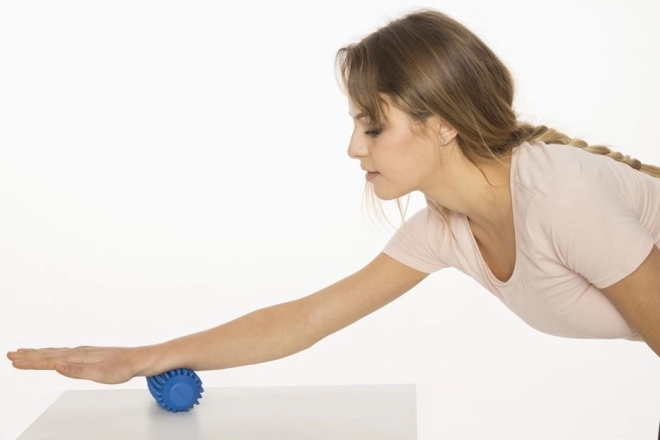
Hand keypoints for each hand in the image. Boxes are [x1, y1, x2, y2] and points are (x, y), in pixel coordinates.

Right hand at [6, 346, 146, 383]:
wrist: (136, 360)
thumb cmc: (121, 368)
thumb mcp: (99, 374)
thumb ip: (76, 370)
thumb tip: (57, 366)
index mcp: (78, 357)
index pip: (49, 360)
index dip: (30, 362)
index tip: (14, 361)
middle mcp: (78, 352)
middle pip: (48, 354)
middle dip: (28, 355)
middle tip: (10, 355)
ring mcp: (82, 352)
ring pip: (54, 352)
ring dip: (37, 353)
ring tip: (23, 352)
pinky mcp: (87, 354)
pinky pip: (63, 352)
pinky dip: (51, 353)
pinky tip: (50, 354)